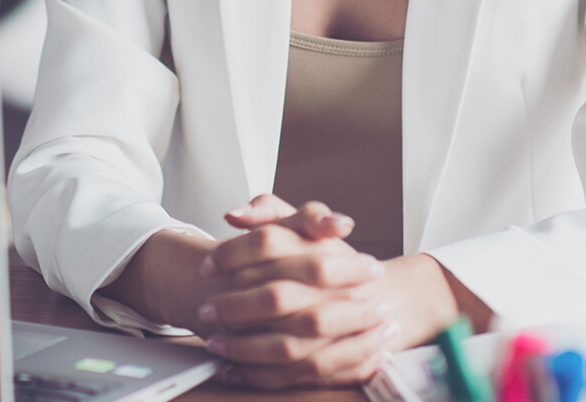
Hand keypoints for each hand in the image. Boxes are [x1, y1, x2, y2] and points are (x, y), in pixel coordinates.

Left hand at [205, 196, 493, 388]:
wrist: (380, 296)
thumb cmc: (326, 258)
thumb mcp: (302, 224)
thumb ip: (268, 210)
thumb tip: (234, 214)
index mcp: (322, 248)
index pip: (270, 243)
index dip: (232, 254)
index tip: (206, 266)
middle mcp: (333, 287)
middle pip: (278, 297)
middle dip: (235, 307)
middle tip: (205, 311)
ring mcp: (339, 327)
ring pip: (288, 343)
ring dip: (244, 347)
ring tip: (214, 344)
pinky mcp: (337, 360)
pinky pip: (296, 374)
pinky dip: (259, 376)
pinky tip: (231, 371)